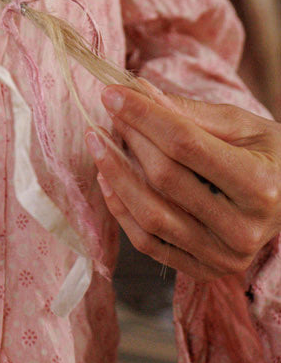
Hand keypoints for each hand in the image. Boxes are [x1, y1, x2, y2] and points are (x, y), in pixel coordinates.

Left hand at [85, 84, 280, 281]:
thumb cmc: (269, 156)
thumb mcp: (243, 125)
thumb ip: (190, 112)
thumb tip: (137, 91)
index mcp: (260, 186)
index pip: (186, 145)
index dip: (143, 116)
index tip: (112, 93)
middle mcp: (243, 229)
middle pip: (165, 178)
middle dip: (129, 138)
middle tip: (107, 111)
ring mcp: (223, 257)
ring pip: (151, 215)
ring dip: (114, 174)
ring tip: (98, 142)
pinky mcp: (205, 272)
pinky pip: (149, 243)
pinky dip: (121, 209)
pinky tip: (106, 178)